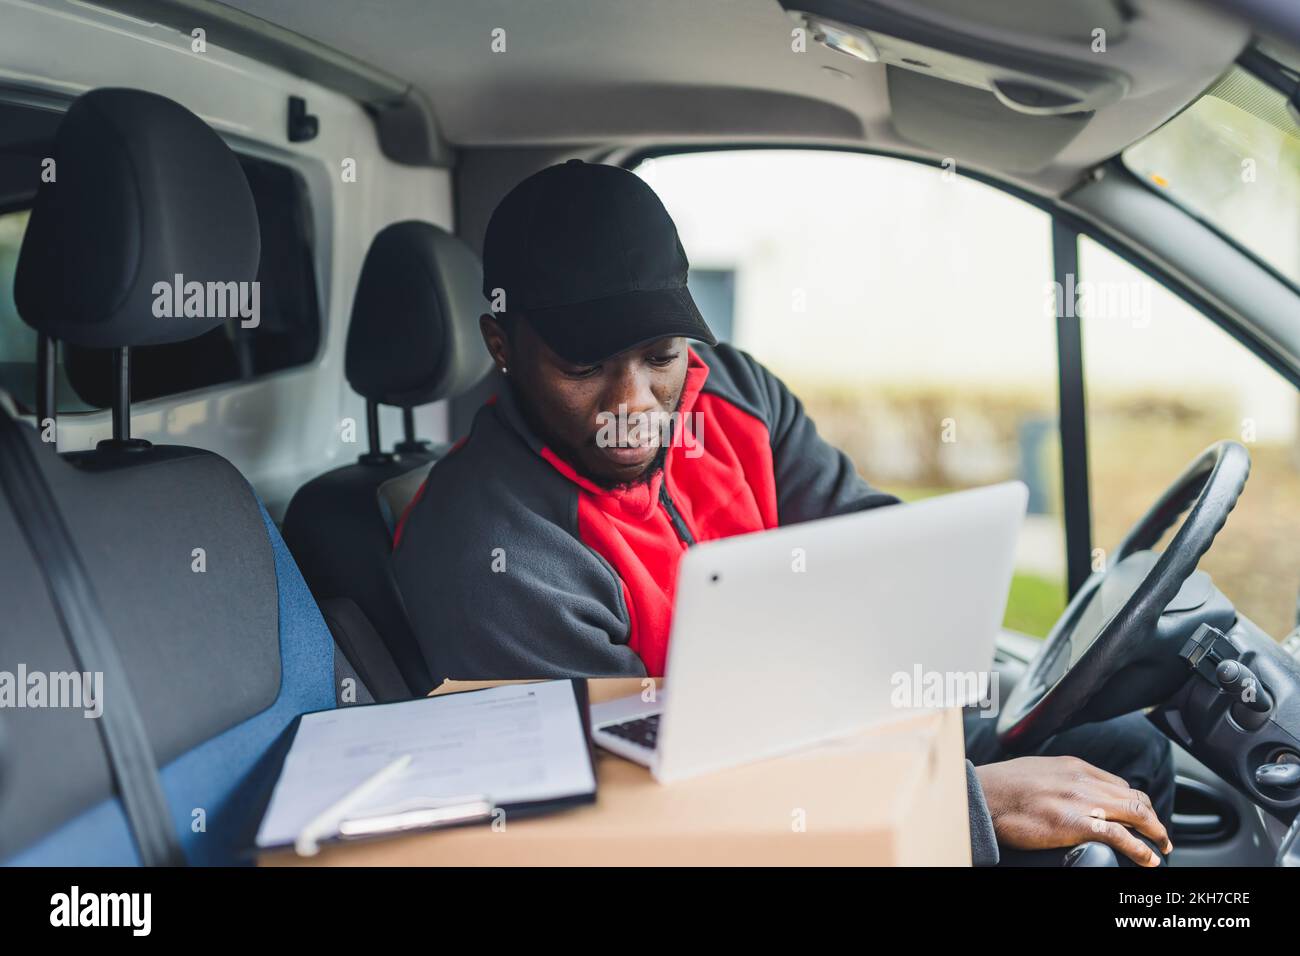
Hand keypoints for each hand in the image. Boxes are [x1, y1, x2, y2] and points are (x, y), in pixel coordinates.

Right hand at [975, 755, 1172, 866]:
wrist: (982, 796)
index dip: (1135, 803)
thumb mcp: (1036, 772)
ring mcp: (1081, 801)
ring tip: (1161, 848)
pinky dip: (1140, 849)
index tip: (1139, 817)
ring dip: (1155, 832)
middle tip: (1160, 836)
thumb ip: (1059, 779)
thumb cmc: (1001, 787)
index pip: (1118, 783)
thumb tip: (1068, 792)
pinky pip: (1120, 835)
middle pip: (1134, 797)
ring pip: (1135, 812)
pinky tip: (1148, 859)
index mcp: (1073, 767)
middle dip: (1153, 818)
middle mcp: (1083, 780)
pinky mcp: (1075, 823)